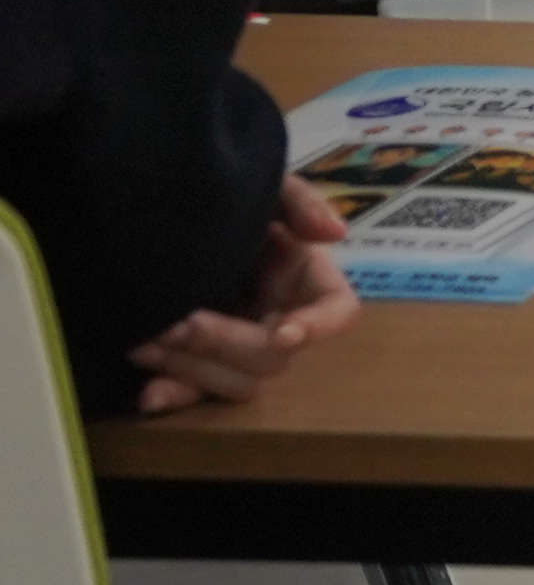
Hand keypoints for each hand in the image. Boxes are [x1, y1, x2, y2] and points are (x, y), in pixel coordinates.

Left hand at [129, 179, 358, 414]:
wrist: (160, 213)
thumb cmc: (227, 200)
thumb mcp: (268, 188)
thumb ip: (302, 202)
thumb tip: (336, 234)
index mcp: (305, 280)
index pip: (337, 311)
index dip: (318, 326)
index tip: (283, 334)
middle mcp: (279, 319)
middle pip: (273, 355)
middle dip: (225, 343)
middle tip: (178, 323)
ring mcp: (239, 347)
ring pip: (236, 382)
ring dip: (193, 368)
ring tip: (146, 341)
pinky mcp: (201, 366)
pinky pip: (195, 395)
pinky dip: (173, 395)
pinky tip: (148, 395)